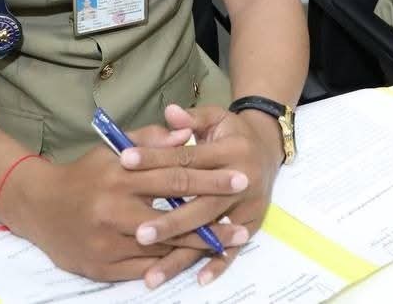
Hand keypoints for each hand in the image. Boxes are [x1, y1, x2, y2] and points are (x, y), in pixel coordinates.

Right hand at [4, 123, 252, 282]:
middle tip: (242, 225)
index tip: (239, 179)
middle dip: (212, 222)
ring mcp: (107, 241)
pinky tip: (193, 262)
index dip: (210, 180)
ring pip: (162, 247)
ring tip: (228, 244)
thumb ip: (151, 140)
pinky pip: (143, 268)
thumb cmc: (84, 173)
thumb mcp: (112, 148)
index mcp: (121, 174)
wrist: (38, 206)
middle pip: (173, 215)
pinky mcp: (101, 266)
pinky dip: (169, 265)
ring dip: (197, 247)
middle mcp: (114, 208)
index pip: (174, 176)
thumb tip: (186, 134)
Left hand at [128, 104, 282, 287]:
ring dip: (182, 255)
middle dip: (169, 221)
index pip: (187, 159)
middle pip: (200, 204)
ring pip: (211, 233)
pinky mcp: (251, 223)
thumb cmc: (233, 132)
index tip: (124, 163)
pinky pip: (234, 249)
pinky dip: (218, 265)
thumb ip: (191, 118)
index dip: (156, 159)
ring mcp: (247, 206)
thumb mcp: (216, 117)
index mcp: (231, 151)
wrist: (268, 147)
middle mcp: (241, 181)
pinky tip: (198, 280)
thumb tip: (170, 112)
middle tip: (139, 233)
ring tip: (153, 274)